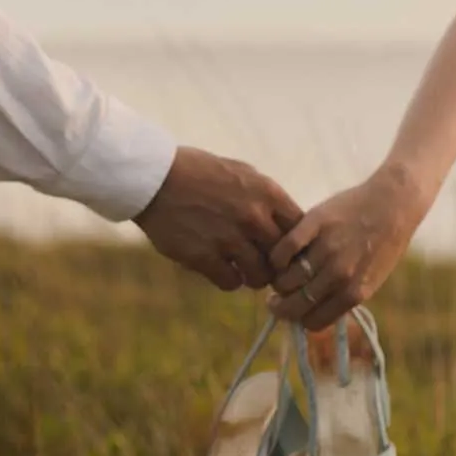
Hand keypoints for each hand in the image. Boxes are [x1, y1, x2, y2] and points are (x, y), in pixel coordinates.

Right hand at [134, 146, 300, 290]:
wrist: (154, 177)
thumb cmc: (198, 171)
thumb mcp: (241, 173)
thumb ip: (266, 197)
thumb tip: (287, 223)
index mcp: (267, 193)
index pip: (301, 230)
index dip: (295, 244)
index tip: (283, 249)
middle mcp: (253, 217)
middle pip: (284, 258)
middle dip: (275, 265)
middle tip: (264, 266)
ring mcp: (230, 238)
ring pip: (260, 277)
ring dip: (252, 276)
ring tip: (241, 268)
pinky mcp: (205, 256)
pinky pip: (231, 283)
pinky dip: (228, 279)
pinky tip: (220, 268)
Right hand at [266, 162, 429, 328]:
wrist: (393, 205)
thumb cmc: (383, 245)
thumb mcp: (370, 279)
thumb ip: (344, 297)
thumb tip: (310, 311)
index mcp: (355, 292)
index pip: (313, 321)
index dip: (297, 318)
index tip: (291, 310)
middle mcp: (340, 274)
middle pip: (295, 304)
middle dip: (280, 306)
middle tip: (274, 300)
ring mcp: (327, 248)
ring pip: (286, 279)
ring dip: (279, 281)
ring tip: (281, 275)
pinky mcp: (315, 223)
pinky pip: (284, 249)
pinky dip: (277, 257)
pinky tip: (281, 256)